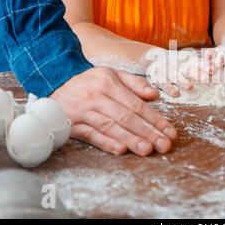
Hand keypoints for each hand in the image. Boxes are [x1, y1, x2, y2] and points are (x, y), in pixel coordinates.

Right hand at [50, 67, 176, 155]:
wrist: (54, 85)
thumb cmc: (89, 82)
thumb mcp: (111, 74)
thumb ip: (134, 83)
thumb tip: (155, 94)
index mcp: (109, 82)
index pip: (137, 104)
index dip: (155, 119)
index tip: (170, 132)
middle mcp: (97, 96)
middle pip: (126, 116)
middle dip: (148, 132)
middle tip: (164, 145)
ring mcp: (83, 110)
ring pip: (110, 126)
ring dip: (130, 139)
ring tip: (147, 150)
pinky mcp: (72, 124)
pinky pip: (91, 135)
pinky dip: (106, 143)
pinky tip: (121, 150)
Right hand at [145, 48, 212, 96]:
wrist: (155, 59)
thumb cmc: (179, 63)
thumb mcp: (191, 61)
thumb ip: (205, 64)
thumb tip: (219, 64)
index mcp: (187, 61)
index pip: (198, 63)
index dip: (205, 66)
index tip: (213, 70)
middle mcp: (178, 65)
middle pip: (187, 69)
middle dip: (196, 73)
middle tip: (205, 78)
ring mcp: (167, 71)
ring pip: (175, 75)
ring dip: (182, 81)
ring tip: (190, 87)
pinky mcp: (157, 77)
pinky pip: (162, 83)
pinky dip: (168, 88)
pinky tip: (175, 93)